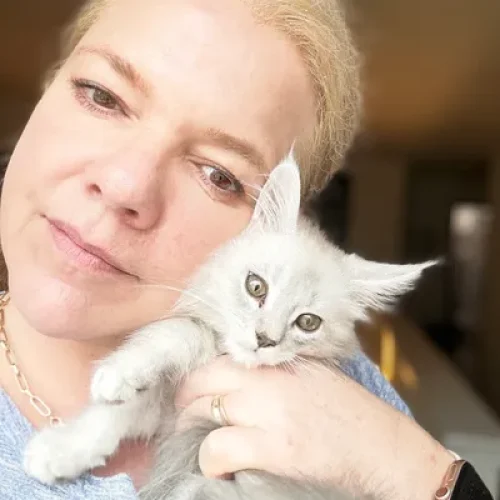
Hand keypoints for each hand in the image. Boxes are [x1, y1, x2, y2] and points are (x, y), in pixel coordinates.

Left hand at [175, 356, 454, 498]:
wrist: (384, 448)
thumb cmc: (350, 413)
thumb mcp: (311, 376)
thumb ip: (275, 372)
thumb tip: (237, 379)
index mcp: (279, 362)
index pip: (220, 357)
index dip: (199, 376)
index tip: (194, 391)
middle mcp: (270, 379)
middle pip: (202, 378)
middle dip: (186, 399)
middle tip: (187, 416)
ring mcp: (271, 411)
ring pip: (203, 410)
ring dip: (192, 429)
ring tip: (200, 442)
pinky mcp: (275, 446)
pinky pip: (218, 448)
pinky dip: (211, 460)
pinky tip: (220, 468)